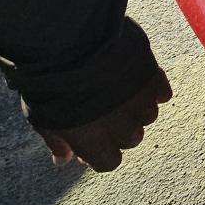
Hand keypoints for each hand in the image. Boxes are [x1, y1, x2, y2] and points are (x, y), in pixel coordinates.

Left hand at [36, 65, 172, 171]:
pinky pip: (162, 93)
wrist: (67, 42)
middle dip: (120, 129)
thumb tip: (63, 161)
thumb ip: (57, 141)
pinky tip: (136, 79)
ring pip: (149, 115)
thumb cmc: (49, 83)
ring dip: (137, 108)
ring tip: (119, 90)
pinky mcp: (152, 77)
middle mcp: (122, 127)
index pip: (110, 163)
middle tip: (105, 110)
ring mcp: (139, 101)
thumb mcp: (42, 118)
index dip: (102, 152)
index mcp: (93, 142)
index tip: (93, 139)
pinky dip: (152, 89)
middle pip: (132, 139)